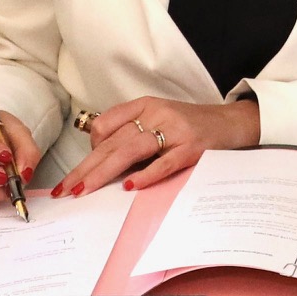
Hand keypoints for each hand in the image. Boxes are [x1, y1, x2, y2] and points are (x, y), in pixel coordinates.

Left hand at [53, 95, 260, 194]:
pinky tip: (129, 186)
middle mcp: (157, 114)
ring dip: (103, 173)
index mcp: (145, 106)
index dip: (89, 149)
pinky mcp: (191, 149)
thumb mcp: (158, 119)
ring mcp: (175, 131)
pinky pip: (163, 163)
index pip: (105, 124)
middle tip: (64, 189)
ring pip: (129, 151)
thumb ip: (132, 133)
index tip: (81, 171)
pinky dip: (145, 175)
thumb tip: (100, 160)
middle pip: (111, 142)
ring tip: (84, 190)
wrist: (231, 122)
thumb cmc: (190, 125)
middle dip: (85, 168)